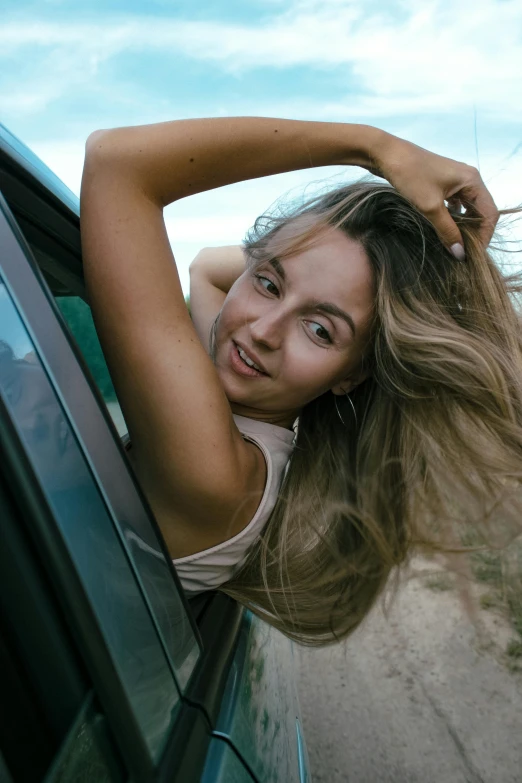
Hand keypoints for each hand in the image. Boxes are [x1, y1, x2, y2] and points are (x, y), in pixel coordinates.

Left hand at [368, 133, 498, 257]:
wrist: (385, 154)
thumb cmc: (409, 175)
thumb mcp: (429, 207)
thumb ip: (447, 230)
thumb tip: (460, 253)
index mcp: (472, 181)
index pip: (489, 214)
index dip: (485, 236)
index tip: (473, 255)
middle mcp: (468, 179)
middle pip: (480, 212)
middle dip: (475, 233)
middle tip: (463, 254)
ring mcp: (455, 181)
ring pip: (467, 209)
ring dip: (463, 228)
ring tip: (455, 246)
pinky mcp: (442, 184)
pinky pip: (455, 206)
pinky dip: (453, 219)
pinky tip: (445, 231)